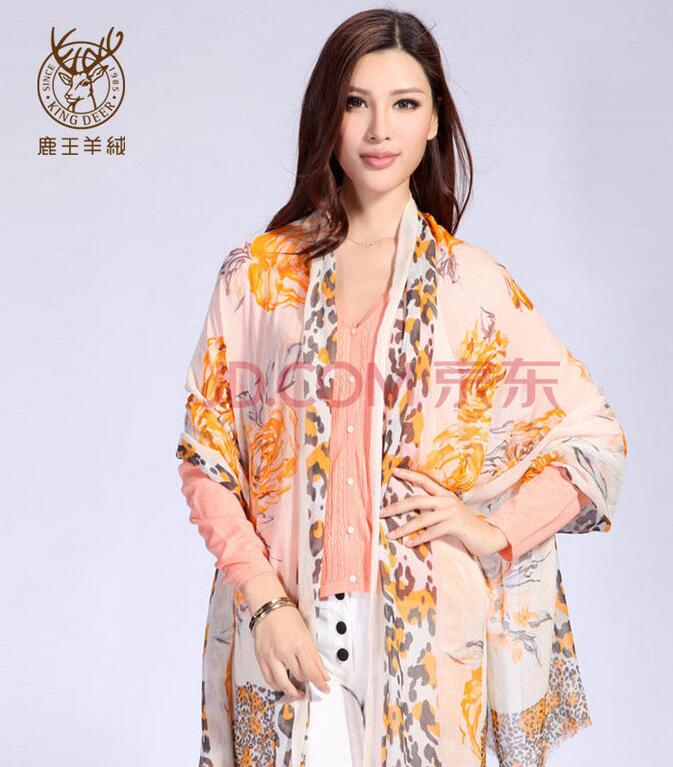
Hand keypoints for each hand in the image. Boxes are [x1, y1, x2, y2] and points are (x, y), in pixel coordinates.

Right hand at [251, 604, 331, 701]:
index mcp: (299, 643)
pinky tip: (283, 685)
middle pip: (299, 677)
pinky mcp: (261, 658)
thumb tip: (324, 674)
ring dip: (292, 691)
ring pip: (283, 683)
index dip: (320, 684)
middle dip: (307, 682)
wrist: (268, 608)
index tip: (325, 689)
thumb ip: (315, 656)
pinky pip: (269, 679)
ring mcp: (271, 656)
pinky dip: (277, 686)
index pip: (312, 671)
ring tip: (298, 692)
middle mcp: (285, 651)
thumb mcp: (306, 634)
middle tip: (310, 684)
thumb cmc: (288, 616)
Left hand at [381, 466, 509, 557]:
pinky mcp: (455, 525)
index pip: (425, 480)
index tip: (393, 472)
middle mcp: (447, 500)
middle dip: (396, 507)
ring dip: (404, 528)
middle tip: (381, 513)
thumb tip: (413, 513)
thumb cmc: (465, 527)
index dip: (409, 475)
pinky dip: (418, 538)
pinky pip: (431, 532)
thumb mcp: (449, 514)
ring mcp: (451, 512)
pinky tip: (408, 543)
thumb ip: (434, 510)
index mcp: (445, 494)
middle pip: (417, 500)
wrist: (488, 537)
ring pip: (421, 519)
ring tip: (391, 535)